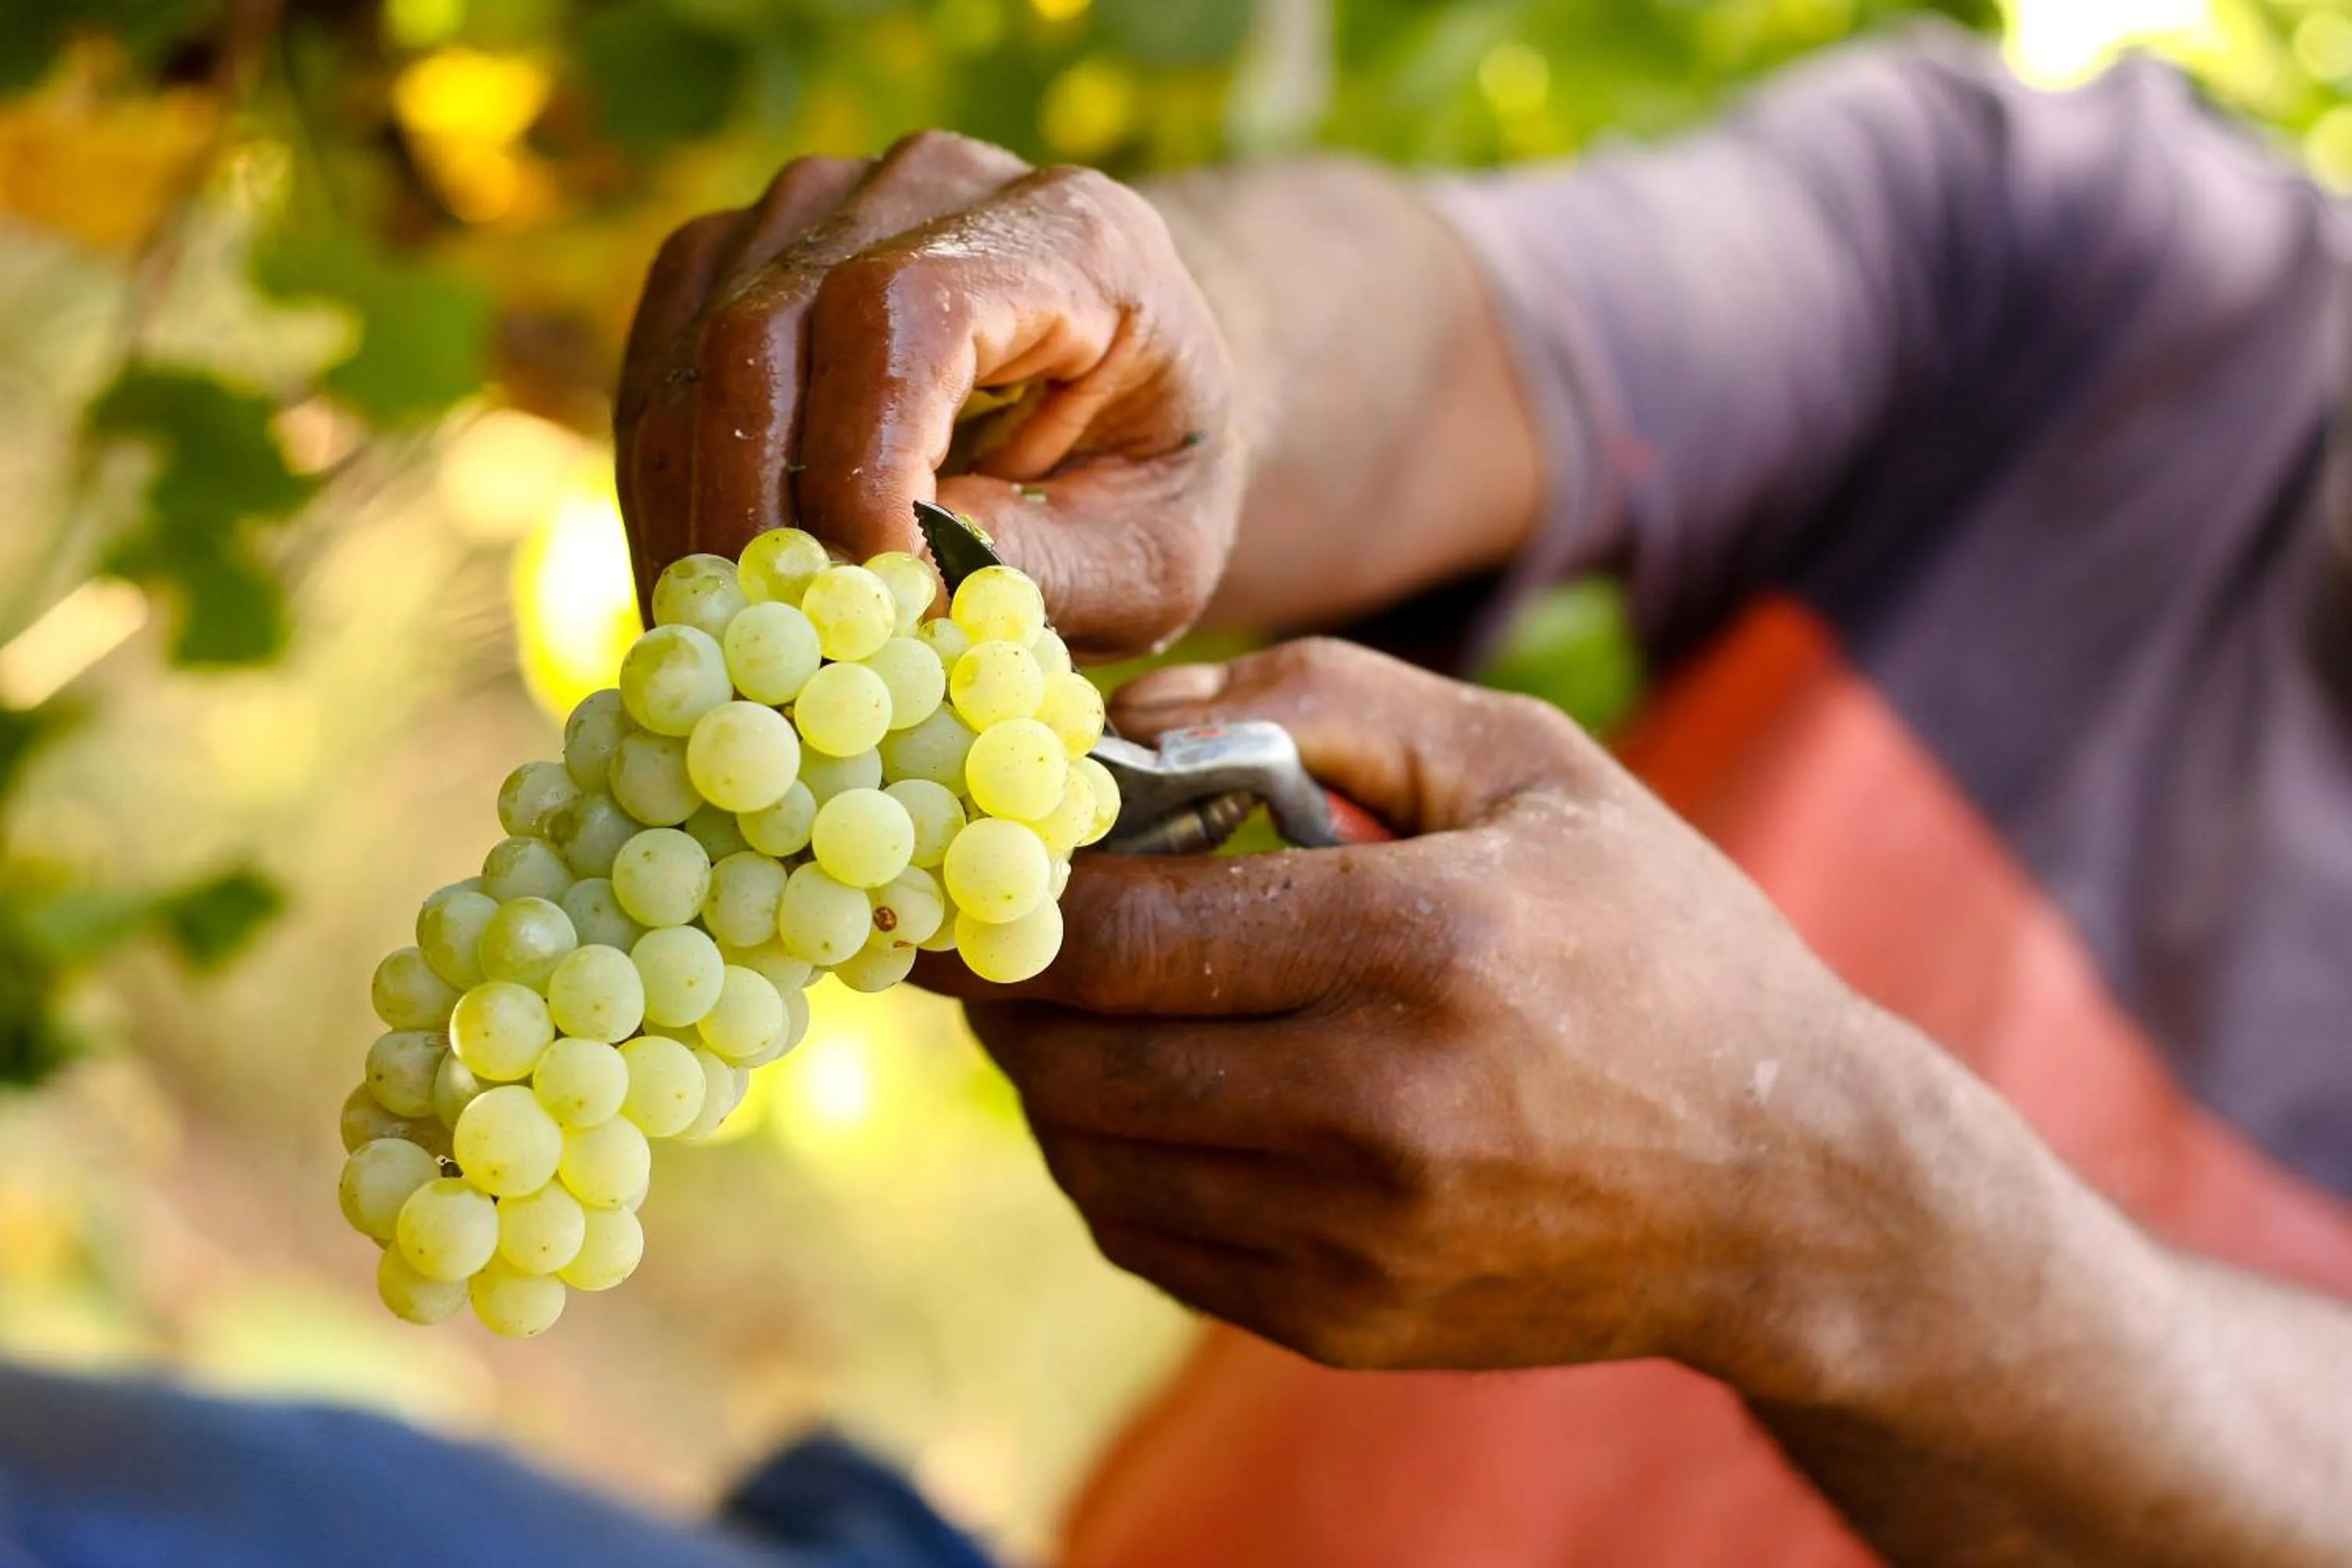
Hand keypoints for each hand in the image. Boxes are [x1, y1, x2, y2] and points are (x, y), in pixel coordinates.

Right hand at [615, 131, 1240, 657]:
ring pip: (693, 350)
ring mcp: (821, 202)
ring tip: (717, 644)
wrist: (1129, 385)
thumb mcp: (1154, 555)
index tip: (864, 594)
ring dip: (690, 512)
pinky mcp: (741, 251)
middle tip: (757, 652)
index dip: (862, 458)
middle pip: (771, 323)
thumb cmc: (1153, 476)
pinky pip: (659, 368)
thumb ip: (1043, 568)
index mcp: (1072, 234)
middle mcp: (931, 183)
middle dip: (753, 511)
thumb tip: (901, 584)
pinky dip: (666, 491)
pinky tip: (701, 591)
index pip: (909, 310)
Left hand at [926, 639, 1924, 1383]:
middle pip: (1078, 1053)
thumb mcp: (1526, 761)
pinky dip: (1108, 1166)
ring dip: (1045, 1077)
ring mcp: (1357, 1238)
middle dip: (1006, 986)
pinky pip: (1147, 1243)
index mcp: (1422, 942)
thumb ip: (1321, 696)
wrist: (1791, 1184)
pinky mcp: (1346, 1323)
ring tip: (1068, 1010)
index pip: (1122, 928)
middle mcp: (1378, 1108)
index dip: (1012, 894)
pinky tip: (1143, 1102)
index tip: (972, 862)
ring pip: (1092, 1158)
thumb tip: (1128, 720)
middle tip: (994, 933)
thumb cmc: (1655, 941)